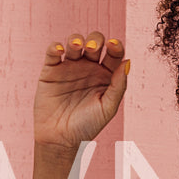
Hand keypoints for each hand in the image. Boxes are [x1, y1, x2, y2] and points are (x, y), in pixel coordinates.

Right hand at [33, 31, 129, 149]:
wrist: (60, 139)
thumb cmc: (88, 126)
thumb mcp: (108, 108)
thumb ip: (119, 85)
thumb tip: (127, 61)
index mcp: (106, 75)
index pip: (114, 53)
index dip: (116, 45)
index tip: (113, 45)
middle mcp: (89, 67)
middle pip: (95, 43)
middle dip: (95, 40)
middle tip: (92, 49)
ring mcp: (69, 67)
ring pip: (74, 42)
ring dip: (76, 39)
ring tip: (77, 46)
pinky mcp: (50, 70)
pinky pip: (52, 52)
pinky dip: (54, 47)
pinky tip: (59, 51)